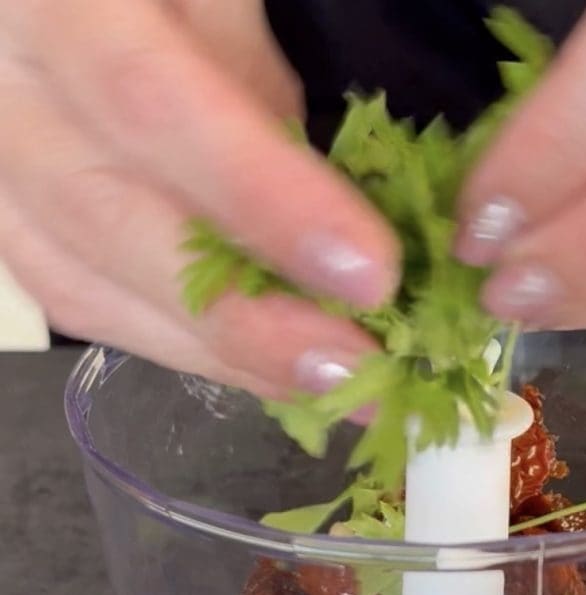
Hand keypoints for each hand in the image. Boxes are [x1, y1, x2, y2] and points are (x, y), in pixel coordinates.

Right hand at [0, 0, 396, 394]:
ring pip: (85, 285)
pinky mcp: (13, 222)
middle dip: (244, 316)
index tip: (368, 273)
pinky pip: (81, 301)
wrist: (68, 9)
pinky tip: (260, 366)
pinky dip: (180, 344)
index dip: (261, 199)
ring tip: (326, 385)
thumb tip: (321, 217)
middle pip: (103, 221)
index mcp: (59, 1)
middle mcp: (0, 91)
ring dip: (218, 352)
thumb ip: (249, 81)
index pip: (148, 102)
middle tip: (352, 369)